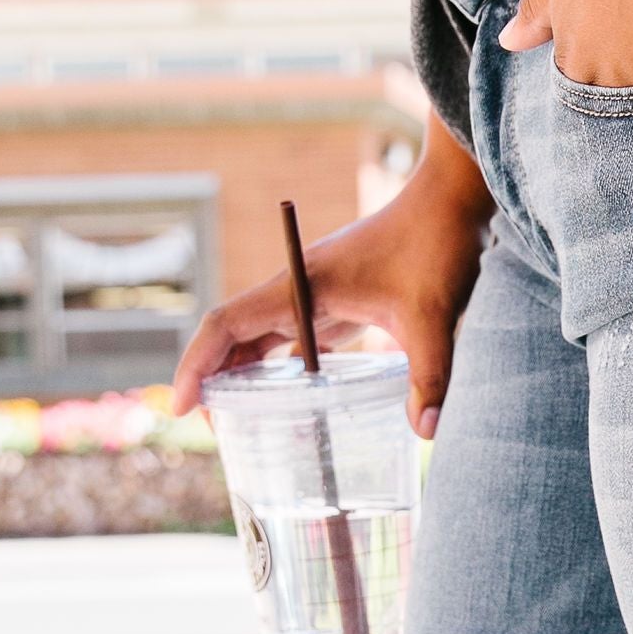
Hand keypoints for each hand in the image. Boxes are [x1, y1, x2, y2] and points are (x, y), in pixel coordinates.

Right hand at [171, 129, 492, 435]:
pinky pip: (293, 338)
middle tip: (207, 428)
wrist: (451, 201)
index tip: (180, 405)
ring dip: (240, 374)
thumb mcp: (433, 317)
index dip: (197, 364)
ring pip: (260, 337)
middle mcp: (298, 289)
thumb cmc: (436, 245)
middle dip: (211, 379)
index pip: (226, 324)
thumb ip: (430, 375)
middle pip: (234, 335)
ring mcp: (316, 294)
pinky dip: (280, 369)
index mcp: (302, 286)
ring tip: (234, 423)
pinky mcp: (337, 301)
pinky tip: (287, 403)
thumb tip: (426, 432)